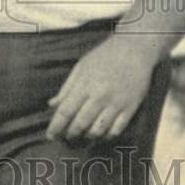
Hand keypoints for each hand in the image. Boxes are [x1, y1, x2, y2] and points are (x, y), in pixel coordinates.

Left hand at [46, 35, 160, 141]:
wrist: (134, 48)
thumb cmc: (105, 55)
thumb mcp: (81, 66)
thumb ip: (66, 87)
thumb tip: (52, 104)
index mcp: (85, 84)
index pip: (65, 111)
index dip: (55, 127)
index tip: (50, 135)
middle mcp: (100, 96)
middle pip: (80, 124)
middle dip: (70, 133)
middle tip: (67, 136)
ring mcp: (116, 103)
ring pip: (98, 130)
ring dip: (88, 136)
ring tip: (84, 134)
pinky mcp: (130, 107)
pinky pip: (117, 130)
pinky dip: (107, 135)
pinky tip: (102, 133)